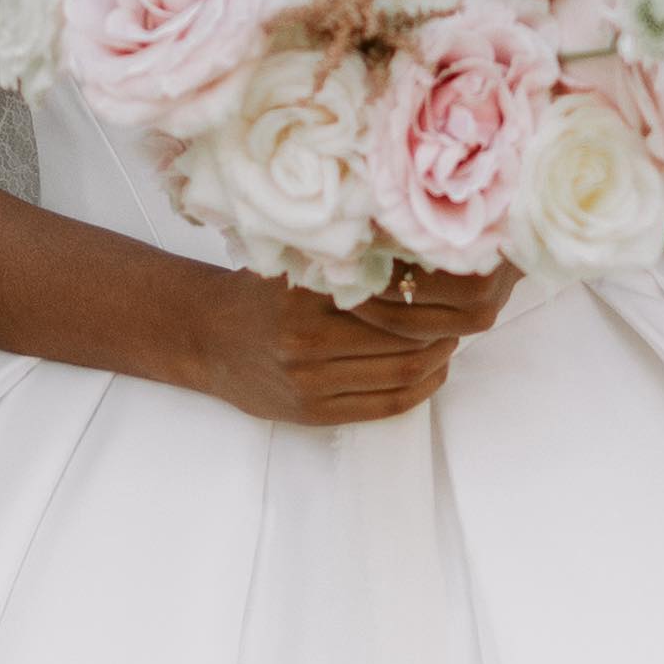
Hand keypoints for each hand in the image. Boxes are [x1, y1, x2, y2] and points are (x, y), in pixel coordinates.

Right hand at [182, 263, 518, 427]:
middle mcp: (306, 343)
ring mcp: (310, 383)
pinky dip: (420, 389)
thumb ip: (340, 262)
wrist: (203, 337)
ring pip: (401, 374)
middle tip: (460, 313)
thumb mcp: (291, 268)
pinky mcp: (313, 413)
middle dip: (442, 328)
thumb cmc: (255, 294)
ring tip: (449, 340)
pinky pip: (385, 405)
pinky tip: (433, 371)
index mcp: (304, 300)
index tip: (449, 284)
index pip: (389, 301)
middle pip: (402, 340)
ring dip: (438, 358)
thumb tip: (414, 250)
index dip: (429, 296)